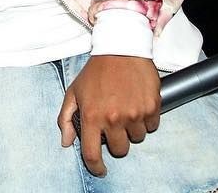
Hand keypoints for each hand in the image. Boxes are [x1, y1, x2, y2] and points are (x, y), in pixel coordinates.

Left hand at [57, 55, 160, 176]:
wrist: (121, 49)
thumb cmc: (96, 72)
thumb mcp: (74, 92)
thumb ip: (66, 119)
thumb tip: (66, 142)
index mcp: (92, 116)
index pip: (92, 153)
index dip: (96, 167)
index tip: (100, 169)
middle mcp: (114, 118)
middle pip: (120, 150)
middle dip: (116, 141)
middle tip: (113, 124)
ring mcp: (135, 114)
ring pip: (137, 139)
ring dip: (131, 129)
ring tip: (125, 109)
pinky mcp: (152, 107)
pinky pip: (152, 127)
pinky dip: (146, 120)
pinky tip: (137, 104)